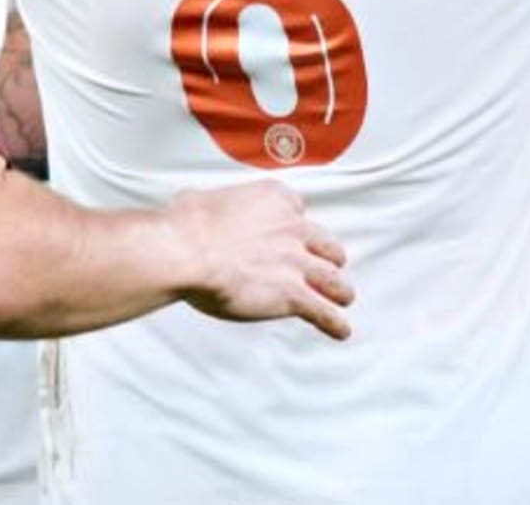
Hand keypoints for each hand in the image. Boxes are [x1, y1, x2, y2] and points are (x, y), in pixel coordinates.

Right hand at [164, 180, 354, 340]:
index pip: (298, 212)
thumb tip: (197, 206)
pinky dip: (334, 323)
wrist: (186, 252)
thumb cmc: (187, 227)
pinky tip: (340, 330)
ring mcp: (296, 263)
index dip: (295, 229)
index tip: (292, 237)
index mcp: (275, 199)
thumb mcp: (204, 199)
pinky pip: (324, 312)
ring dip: (339, 291)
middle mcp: (293, 229)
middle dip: (327, 258)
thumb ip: (215, 206)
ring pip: (333, 279)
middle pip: (326, 245)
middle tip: (324, 267)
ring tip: (343, 298)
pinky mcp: (292, 294)